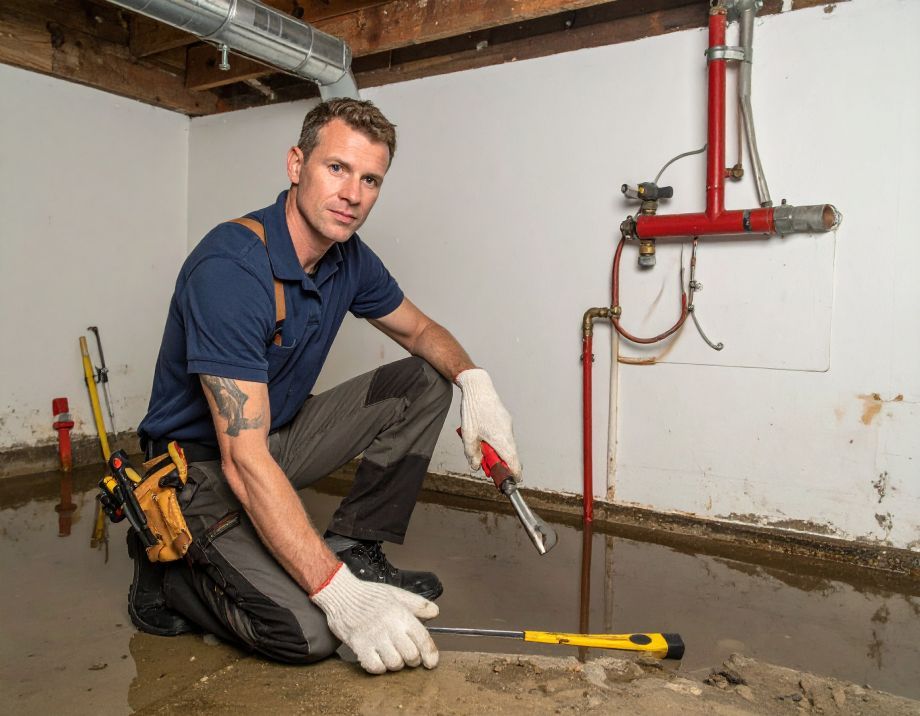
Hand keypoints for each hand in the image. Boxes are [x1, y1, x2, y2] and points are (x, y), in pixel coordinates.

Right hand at [310, 564, 438, 673]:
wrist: (341, 593)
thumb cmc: (369, 594)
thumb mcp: (396, 594)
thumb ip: (417, 604)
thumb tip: (435, 612)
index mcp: (401, 614)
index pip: (423, 639)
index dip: (430, 655)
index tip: (431, 663)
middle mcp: (389, 626)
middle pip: (411, 655)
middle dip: (412, 660)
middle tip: (408, 656)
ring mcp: (373, 637)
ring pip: (394, 663)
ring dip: (396, 664)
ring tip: (392, 656)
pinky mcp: (358, 645)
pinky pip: (375, 667)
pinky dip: (379, 667)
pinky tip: (378, 659)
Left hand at [455, 368, 521, 479]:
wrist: (478, 387)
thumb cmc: (473, 411)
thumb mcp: (468, 436)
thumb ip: (473, 454)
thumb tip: (477, 466)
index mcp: (501, 439)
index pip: (513, 462)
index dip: (513, 474)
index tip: (511, 481)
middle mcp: (508, 433)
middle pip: (510, 456)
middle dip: (500, 464)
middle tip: (487, 466)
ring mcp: (508, 426)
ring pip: (507, 445)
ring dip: (497, 451)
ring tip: (481, 448)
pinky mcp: (505, 420)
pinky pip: (504, 436)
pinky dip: (497, 441)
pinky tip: (484, 437)